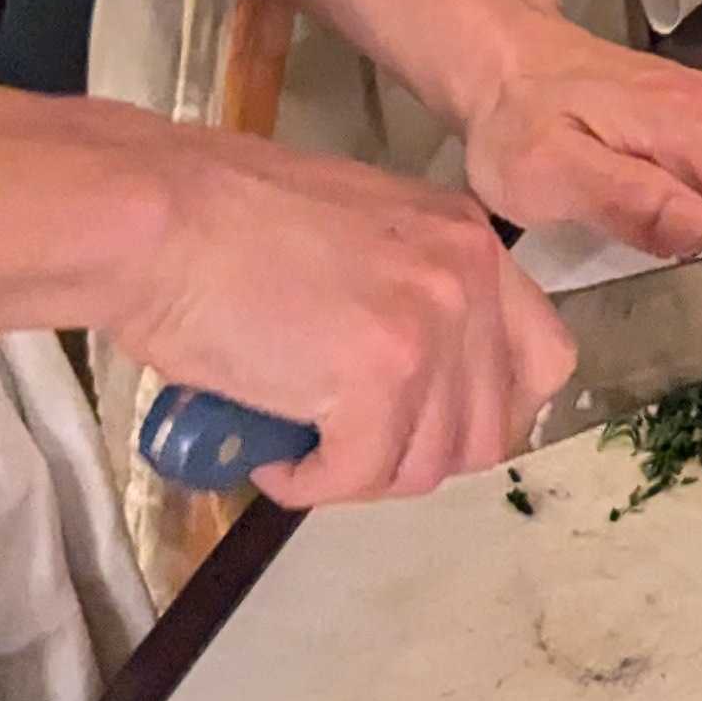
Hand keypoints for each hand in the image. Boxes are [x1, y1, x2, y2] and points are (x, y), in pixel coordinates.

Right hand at [101, 119, 578, 509]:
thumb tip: (419, 383)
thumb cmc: (223, 221)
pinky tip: (269, 455)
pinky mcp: (377, 377)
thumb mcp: (360, 234)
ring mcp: (430, 326)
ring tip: (296, 445)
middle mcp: (468, 276)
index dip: (488, 414)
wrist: (157, 216)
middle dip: (415, 458)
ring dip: (358, 475)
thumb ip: (411, 293)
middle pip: (489, 429)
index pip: (544, 358)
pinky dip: (310, 484)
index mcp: (468, 240)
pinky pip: (360, 475)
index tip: (429, 430)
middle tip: (346, 449)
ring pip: (425, 465)